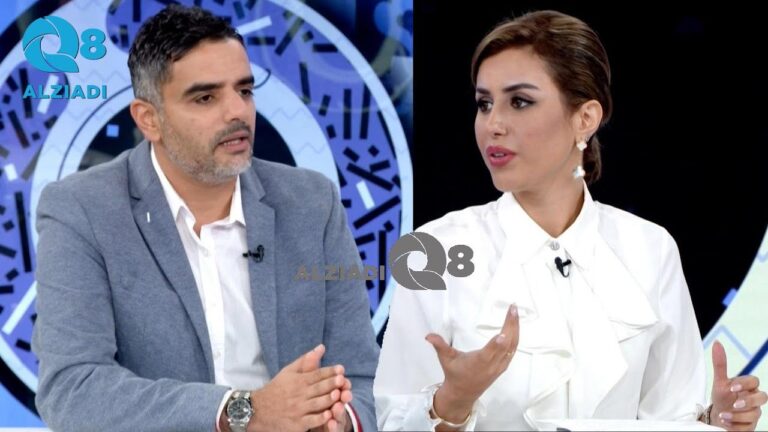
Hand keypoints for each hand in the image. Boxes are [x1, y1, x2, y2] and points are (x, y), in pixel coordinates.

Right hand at [246, 344, 345, 431]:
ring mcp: (298, 409)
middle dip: (331, 384)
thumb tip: (322, 347)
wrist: (257, 410)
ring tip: (339, 395)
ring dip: (328, 399)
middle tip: (342, 380)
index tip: (341, 369)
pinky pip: (310, 421)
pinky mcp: (297, 424)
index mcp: (299, 381)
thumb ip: (306, 360)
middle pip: (318, 388)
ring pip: (317, 404)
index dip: (329, 372)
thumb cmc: (276, 389)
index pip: (317, 375)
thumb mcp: (288, 372)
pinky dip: (320, 418)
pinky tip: (329, 415)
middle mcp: (299, 394)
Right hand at [426, 304, 518, 424]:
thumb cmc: (454, 373)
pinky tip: (515, 325)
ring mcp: (500, 365)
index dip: (496, 344)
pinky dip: (515, 336)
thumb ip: (439, 346)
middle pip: (506, 345)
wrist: (463, 392)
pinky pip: (513, 349)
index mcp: (478, 363)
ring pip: (512, 346)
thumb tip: (428, 336)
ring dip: (515, 328)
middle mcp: (492, 365)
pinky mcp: (503, 365)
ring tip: (515, 312)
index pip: (489, 353)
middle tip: (513, 308)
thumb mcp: (445, 359)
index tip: (502, 334)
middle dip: (511, 326)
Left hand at [710, 340, 766, 430]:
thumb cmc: (721, 396)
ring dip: (738, 416)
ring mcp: (755, 412)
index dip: (746, 384)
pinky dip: (736, 426)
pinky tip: (726, 423)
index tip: (733, 387)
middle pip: (763, 397)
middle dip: (749, 401)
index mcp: (748, 386)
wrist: (718, 415)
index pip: (754, 381)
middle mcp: (754, 399)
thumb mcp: (719, 381)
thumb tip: (717, 343)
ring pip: (756, 414)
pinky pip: (749, 427)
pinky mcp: (751, 425)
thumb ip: (720, 364)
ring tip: (723, 416)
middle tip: (734, 404)